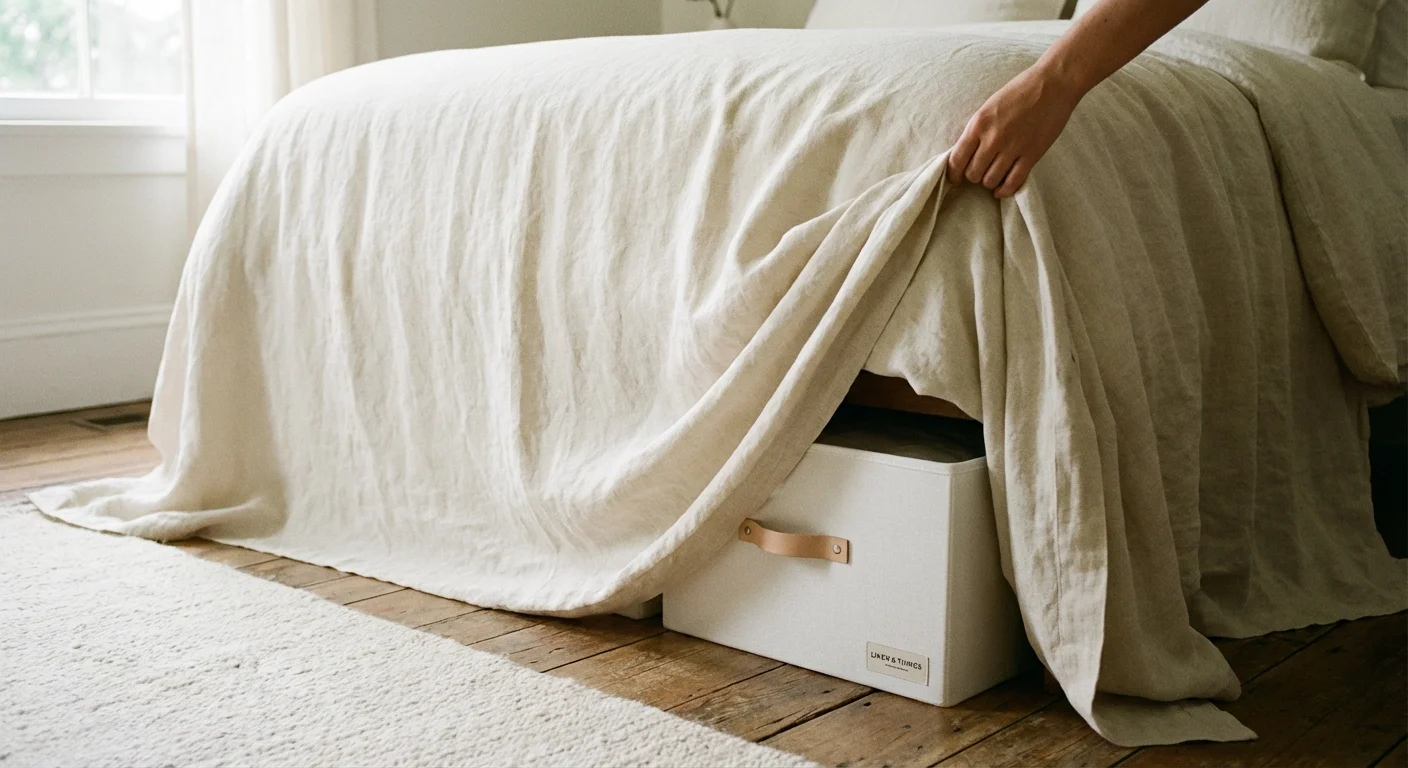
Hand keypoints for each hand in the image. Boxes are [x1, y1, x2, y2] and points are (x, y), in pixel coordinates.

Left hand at [947, 65, 1082, 197]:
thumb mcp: (989, 107)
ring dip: (989, 182)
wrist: (1053, 84)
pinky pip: (1012, 183)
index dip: (953, 174)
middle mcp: (993, 138)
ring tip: (992, 176)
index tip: (955, 178)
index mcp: (979, 124)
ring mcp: (1013, 148)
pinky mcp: (1032, 155)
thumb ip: (977, 130)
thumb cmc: (1020, 91)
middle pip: (973, 174)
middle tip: (979, 172)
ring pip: (990, 181)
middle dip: (973, 176)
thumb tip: (965, 154)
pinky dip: (1004, 190)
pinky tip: (1001, 189)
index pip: (956, 159)